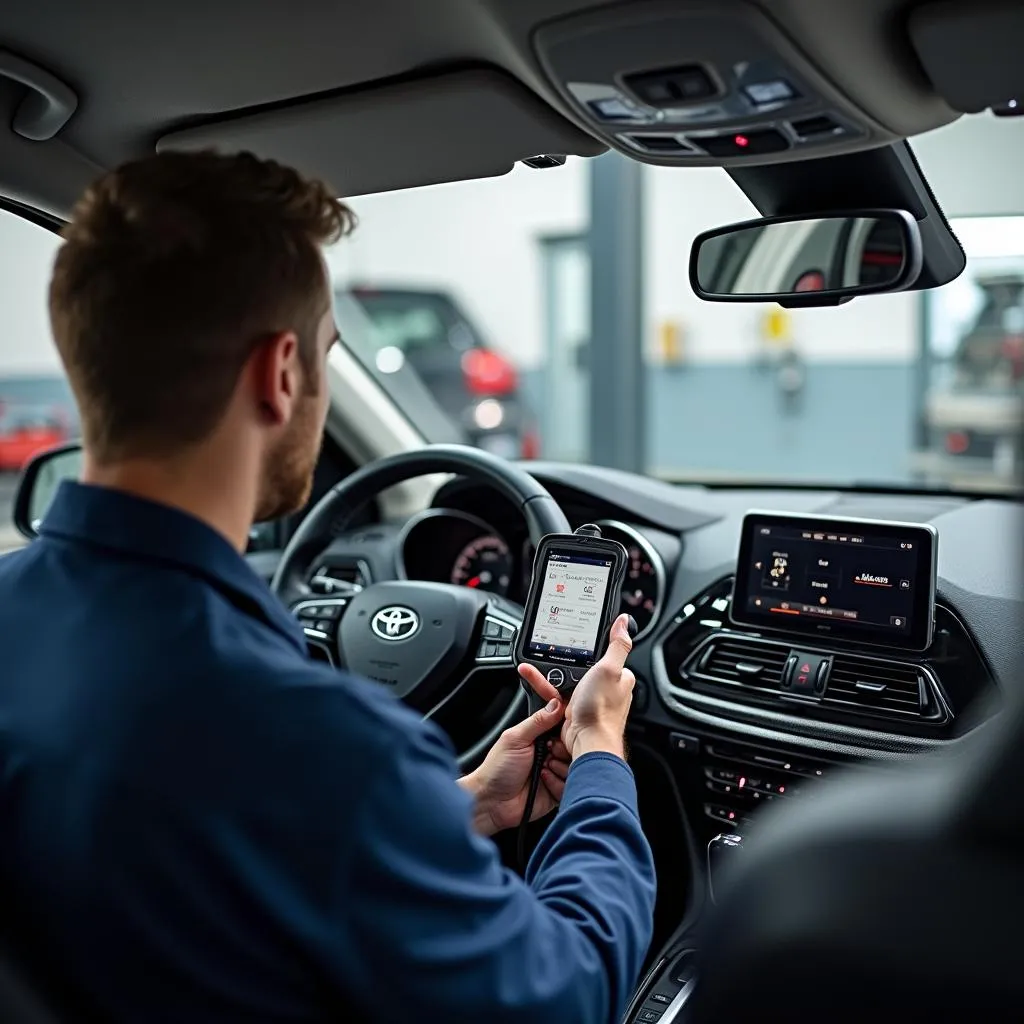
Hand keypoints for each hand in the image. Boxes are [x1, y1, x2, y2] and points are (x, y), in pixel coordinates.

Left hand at [458, 672, 570, 836]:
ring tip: (542, 771)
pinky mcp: (558, 792)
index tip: (559, 736)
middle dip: (563, 752)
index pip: (564, 729)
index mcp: (540, 738)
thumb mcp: (516, 739)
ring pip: (575, 768)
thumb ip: (538, 721)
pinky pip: (571, 787)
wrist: (492, 803)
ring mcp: (555, 774)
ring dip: (559, 769)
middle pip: (574, 749)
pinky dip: (558, 785)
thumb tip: (556, 704)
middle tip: (548, 755)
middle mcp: (550, 755)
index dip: (566, 732)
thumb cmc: (497, 769)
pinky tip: (543, 783)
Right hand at [520, 614, 634, 761]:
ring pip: (569, 680)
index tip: (581, 640)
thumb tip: (625, 622)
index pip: (608, 655)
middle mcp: (606, 690)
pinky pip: (558, 693)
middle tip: (558, 655)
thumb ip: (617, 645)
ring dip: (555, 674)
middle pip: (586, 667)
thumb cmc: (601, 710)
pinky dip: (546, 686)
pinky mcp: (574, 710)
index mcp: (620, 678)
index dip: (596, 647)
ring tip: (539, 666)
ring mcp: (589, 700)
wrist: (586, 741)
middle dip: (571, 662)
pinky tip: (537, 681)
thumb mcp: (610, 669)